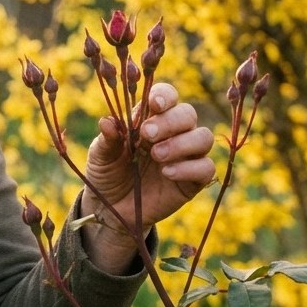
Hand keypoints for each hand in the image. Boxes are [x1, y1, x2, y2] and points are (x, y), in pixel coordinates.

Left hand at [80, 83, 214, 271]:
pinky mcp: (193, 181)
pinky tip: (167, 173)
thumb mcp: (100, 156)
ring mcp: (185, 156)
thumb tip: (107, 122)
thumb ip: (107, 140)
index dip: (164, 96)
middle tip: (147, 135)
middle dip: (170, 121)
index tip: (153, 104)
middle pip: (188, 114)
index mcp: (150, 119)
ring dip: (182, 143)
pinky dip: (189, 168)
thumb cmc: (107, 174)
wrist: (111, 210)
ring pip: (204, 137)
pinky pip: (206, 168)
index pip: (167, 97)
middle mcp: (173, 133)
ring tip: (157, 155)